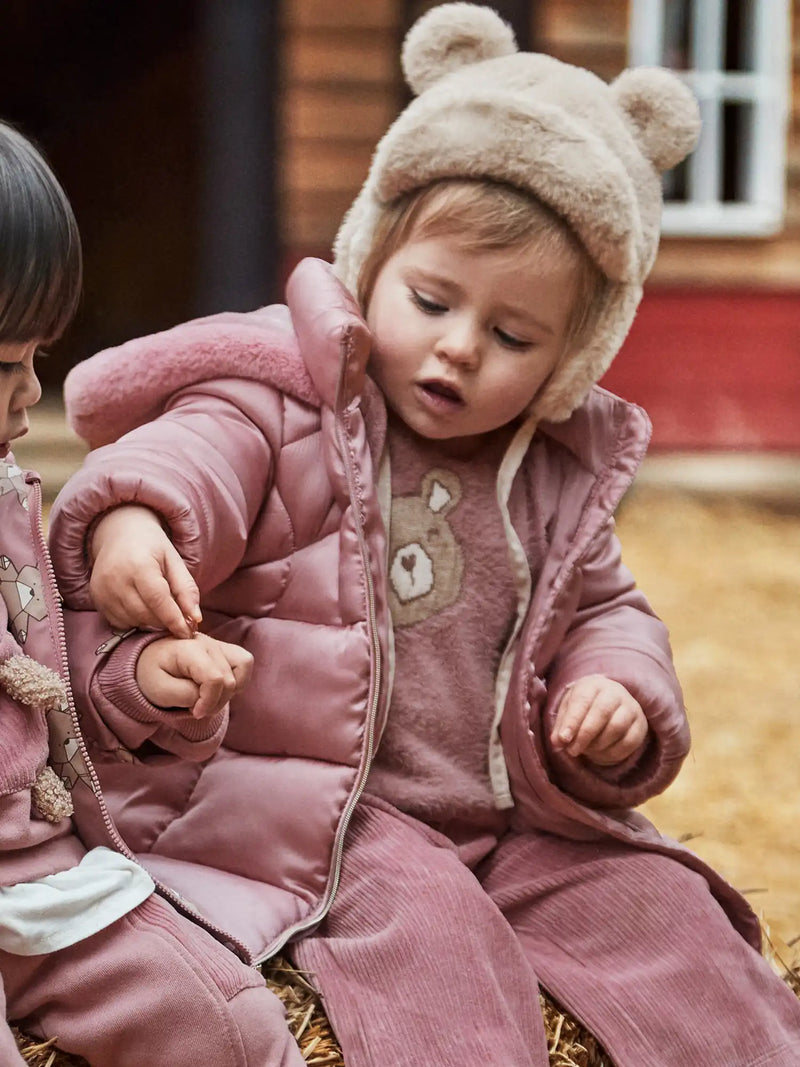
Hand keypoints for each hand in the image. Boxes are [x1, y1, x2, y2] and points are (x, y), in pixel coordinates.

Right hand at [90, 505, 201, 637]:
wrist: (120, 533)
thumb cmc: (152, 547)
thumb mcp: (174, 561)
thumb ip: (186, 589)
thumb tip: (196, 619)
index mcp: (139, 565)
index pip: (158, 600)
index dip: (175, 620)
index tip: (188, 633)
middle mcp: (116, 579)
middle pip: (146, 614)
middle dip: (165, 622)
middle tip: (180, 621)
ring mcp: (102, 590)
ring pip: (133, 621)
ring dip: (151, 623)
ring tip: (161, 610)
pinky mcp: (96, 599)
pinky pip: (119, 622)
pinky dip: (135, 621)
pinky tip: (143, 608)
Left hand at [136, 633, 253, 719]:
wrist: (147, 661)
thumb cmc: (151, 674)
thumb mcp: (159, 690)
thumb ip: (184, 695)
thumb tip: (206, 699)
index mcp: (189, 649)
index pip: (215, 679)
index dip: (209, 701)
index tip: (195, 713)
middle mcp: (207, 642)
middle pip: (229, 679)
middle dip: (216, 702)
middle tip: (197, 709)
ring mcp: (218, 644)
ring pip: (244, 665)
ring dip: (231, 690)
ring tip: (209, 698)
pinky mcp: (224, 649)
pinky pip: (244, 662)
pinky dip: (238, 679)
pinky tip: (218, 689)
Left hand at [550, 675, 648, 765]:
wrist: (610, 702)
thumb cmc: (584, 706)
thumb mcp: (569, 710)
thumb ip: (562, 726)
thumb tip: (557, 742)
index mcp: (593, 684)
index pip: (583, 701)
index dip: (572, 721)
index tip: (563, 739)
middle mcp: (615, 692)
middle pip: (601, 713)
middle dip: (585, 735)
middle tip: (572, 751)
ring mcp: (631, 708)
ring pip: (616, 728)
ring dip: (598, 745)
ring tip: (586, 750)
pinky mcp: (641, 725)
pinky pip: (629, 742)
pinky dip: (612, 753)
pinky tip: (600, 754)